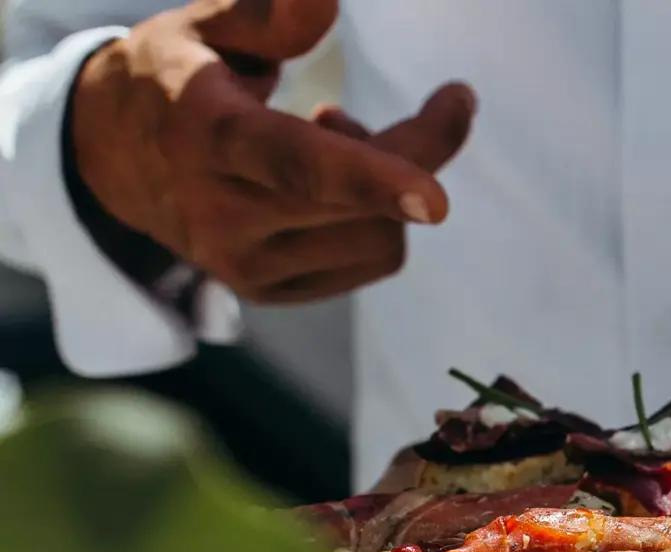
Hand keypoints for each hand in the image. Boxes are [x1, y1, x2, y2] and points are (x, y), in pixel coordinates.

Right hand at [69, 0, 475, 303]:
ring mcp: (243, 264)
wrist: (109, 157)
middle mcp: (219, 214)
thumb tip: (326, 3)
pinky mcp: (267, 291)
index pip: (293, 164)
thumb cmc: (174, 77)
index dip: (369, 178)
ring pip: (381, 239)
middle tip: (450, 99)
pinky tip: (330, 185)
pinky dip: (377, 218)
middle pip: (361, 204)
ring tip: (337, 137)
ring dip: (392, 185)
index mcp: (203, 136)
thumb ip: (270, 15)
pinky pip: (373, 261)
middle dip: (425, 146)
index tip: (437, 199)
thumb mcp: (207, 27)